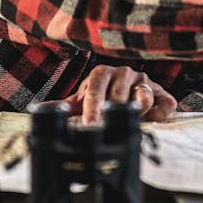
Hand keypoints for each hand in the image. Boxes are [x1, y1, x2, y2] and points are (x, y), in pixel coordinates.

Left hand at [57, 65, 177, 125]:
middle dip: (114, 115)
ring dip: (136, 113)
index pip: (95, 90)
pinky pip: (164, 104)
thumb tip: (37, 111)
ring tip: (130, 122)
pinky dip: (158, 114)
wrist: (131, 92)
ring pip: (142, 99)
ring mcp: (144, 81)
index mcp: (102, 74)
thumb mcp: (83, 101)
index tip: (90, 126)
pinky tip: (151, 120)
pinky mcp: (162, 92)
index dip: (93, 109)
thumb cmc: (103, 96)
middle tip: (109, 129)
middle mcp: (124, 73)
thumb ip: (64, 106)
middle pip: (118, 98)